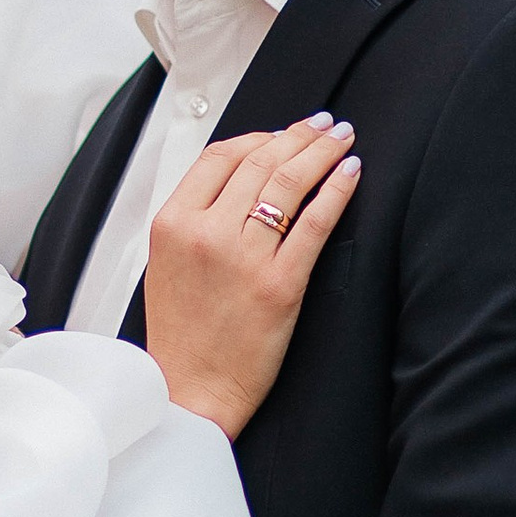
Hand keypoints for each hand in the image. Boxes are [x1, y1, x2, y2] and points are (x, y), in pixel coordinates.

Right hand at [144, 115, 361, 437]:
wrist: (190, 391)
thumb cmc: (181, 336)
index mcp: (173, 224)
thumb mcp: (166, 264)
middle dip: (298, 135)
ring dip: (321, 152)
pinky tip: (349, 173)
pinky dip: (336, 191)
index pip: (219, 157)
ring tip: (341, 139)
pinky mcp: (280, 284)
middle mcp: (206, 234)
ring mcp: (244, 257)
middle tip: (323, 125)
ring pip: (288, 183)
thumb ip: (194, 219)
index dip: (258, 136)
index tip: (282, 133)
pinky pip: (314, 223)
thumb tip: (237, 180)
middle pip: (259, 161)